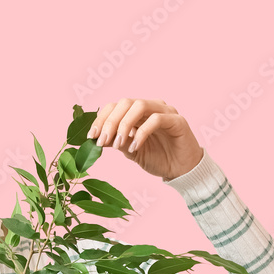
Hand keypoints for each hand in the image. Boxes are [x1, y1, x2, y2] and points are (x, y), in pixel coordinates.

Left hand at [86, 98, 203, 180]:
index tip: (92, 136)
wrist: (182, 170)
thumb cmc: (159, 159)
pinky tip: (135, 147)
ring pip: (139, 106)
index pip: (116, 106)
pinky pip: (156, 119)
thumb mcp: (132, 151)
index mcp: (139, 113)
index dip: (102, 118)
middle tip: (102, 141)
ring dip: (124, 125)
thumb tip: (97, 138)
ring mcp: (165, 111)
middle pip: (125, 102)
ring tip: (118, 144)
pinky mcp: (177, 121)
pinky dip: (141, 133)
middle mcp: (151, 107)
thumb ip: (118, 143)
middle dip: (110, 122)